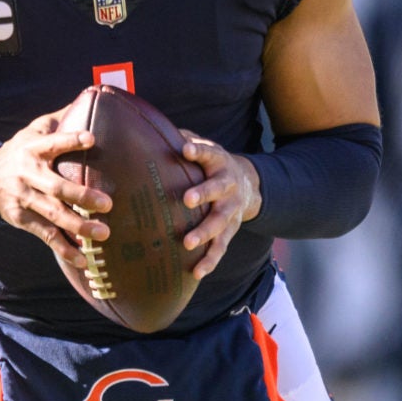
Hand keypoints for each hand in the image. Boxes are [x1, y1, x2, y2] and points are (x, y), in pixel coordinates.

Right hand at [0, 110, 109, 254]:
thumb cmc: (21, 151)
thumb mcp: (32, 131)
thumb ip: (59, 119)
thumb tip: (91, 94)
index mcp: (32, 149)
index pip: (53, 142)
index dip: (71, 140)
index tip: (91, 138)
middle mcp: (28, 175)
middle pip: (56, 187)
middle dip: (81, 195)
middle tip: (108, 203)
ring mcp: (24, 200)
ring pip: (53, 215)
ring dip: (79, 226)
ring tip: (104, 233)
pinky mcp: (22, 220)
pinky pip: (45, 236)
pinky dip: (64, 248)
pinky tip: (83, 259)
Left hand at [179, 135, 260, 279]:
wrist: (248, 185)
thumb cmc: (213, 165)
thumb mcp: (205, 148)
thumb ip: (185, 140)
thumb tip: (153, 128)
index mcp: (219, 163)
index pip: (210, 154)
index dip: (199, 151)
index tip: (186, 150)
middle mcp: (228, 187)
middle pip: (217, 190)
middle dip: (203, 195)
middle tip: (186, 200)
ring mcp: (231, 211)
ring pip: (220, 223)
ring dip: (204, 233)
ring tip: (188, 243)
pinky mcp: (230, 231)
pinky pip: (221, 248)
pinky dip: (210, 261)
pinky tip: (196, 272)